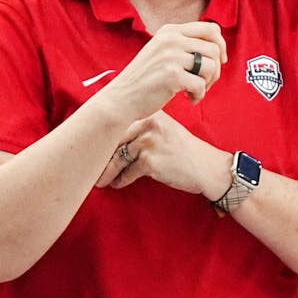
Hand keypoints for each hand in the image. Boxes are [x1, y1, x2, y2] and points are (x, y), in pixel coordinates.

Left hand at [96, 110, 228, 196]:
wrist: (208, 168)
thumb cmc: (185, 152)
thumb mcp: (166, 132)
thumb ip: (143, 129)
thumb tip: (111, 137)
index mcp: (152, 113)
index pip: (120, 122)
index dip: (103, 136)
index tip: (91, 145)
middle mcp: (149, 123)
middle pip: (114, 138)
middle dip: (100, 154)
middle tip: (89, 164)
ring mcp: (149, 141)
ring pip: (118, 157)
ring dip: (107, 171)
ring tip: (100, 180)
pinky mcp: (150, 160)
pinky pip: (127, 172)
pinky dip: (121, 180)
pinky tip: (117, 184)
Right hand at [104, 21, 225, 116]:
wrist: (122, 98)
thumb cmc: (146, 79)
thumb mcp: (162, 51)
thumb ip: (185, 45)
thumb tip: (218, 47)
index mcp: (170, 31)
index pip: (210, 29)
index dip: (221, 45)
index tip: (220, 61)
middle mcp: (171, 39)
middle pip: (214, 49)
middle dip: (215, 70)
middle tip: (206, 82)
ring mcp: (170, 56)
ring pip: (210, 67)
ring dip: (208, 83)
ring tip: (195, 91)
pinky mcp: (172, 75)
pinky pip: (201, 85)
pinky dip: (199, 96)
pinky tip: (189, 99)